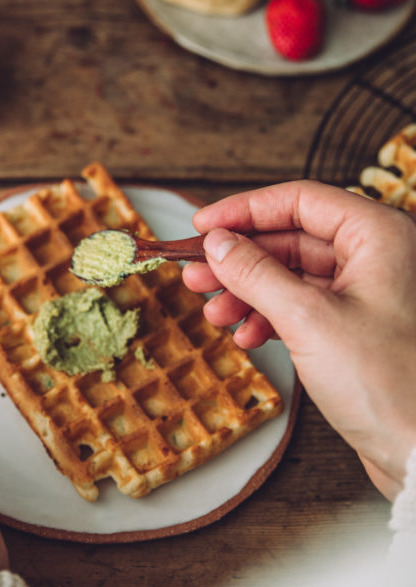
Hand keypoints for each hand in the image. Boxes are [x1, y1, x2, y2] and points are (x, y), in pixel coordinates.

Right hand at [182, 181, 415, 500]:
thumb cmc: (390, 385)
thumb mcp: (308, 320)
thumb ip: (256, 274)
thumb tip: (218, 243)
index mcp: (380, 235)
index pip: (300, 200)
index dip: (245, 210)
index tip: (202, 227)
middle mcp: (379, 257)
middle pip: (293, 238)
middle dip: (240, 259)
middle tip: (196, 274)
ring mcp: (370, 294)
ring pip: (295, 275)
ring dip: (249, 292)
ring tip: (214, 312)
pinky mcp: (360, 329)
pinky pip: (305, 306)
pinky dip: (271, 317)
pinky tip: (247, 335)